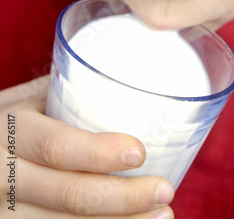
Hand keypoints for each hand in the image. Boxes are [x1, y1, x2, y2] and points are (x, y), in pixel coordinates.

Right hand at [0, 75, 173, 217]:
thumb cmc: (2, 123)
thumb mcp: (21, 101)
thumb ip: (60, 94)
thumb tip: (118, 82)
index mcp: (11, 130)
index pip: (56, 147)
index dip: (98, 154)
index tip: (140, 154)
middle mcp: (3, 174)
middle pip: (68, 194)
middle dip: (123, 198)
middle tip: (164, 190)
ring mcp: (4, 210)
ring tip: (161, 214)